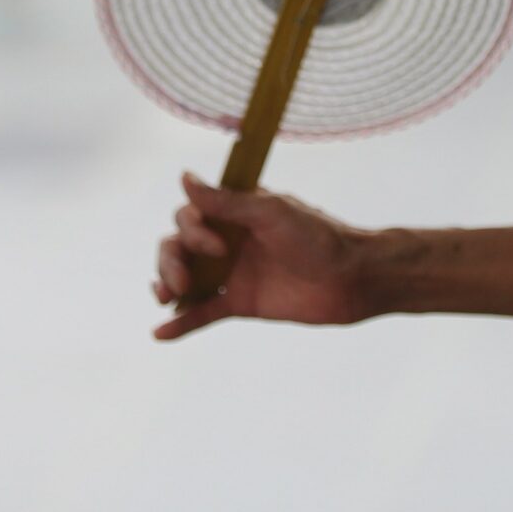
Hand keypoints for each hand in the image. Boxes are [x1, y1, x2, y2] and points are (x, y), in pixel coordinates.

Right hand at [150, 174, 373, 340]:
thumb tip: (184, 178)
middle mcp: (228, 241)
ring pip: (184, 278)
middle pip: (178, 247)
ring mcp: (232, 273)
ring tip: (166, 297)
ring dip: (166, 284)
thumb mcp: (271, 212)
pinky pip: (203, 313)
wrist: (352, 278)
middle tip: (182, 281)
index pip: (189, 217)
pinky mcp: (240, 304)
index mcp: (234, 213)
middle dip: (170, 261)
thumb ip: (226, 201)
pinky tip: (160, 333)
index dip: (192, 232)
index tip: (219, 246)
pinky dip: (181, 323)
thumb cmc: (318, 237)